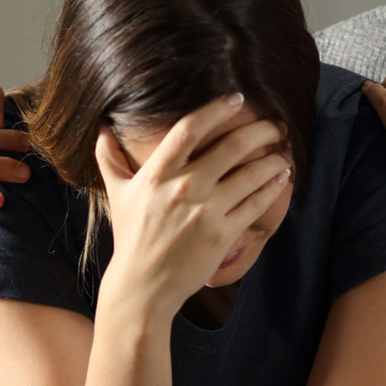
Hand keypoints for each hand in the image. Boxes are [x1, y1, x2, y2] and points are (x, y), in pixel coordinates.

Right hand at [94, 95, 292, 317]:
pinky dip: (272, 188)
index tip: (237, 98)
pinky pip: (255, 204)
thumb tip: (101, 129)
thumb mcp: (117, 194)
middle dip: (260, 130)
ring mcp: (205, 211)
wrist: (142, 286)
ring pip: (250, 174)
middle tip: (276, 124)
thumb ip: (109, 158)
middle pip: (231, 146)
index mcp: (157, 174)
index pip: (190, 128)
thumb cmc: (131, 237)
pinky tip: (282, 178)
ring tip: (285, 152)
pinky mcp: (222, 234)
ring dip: (273, 159)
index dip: (216, 109)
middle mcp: (183, 188)